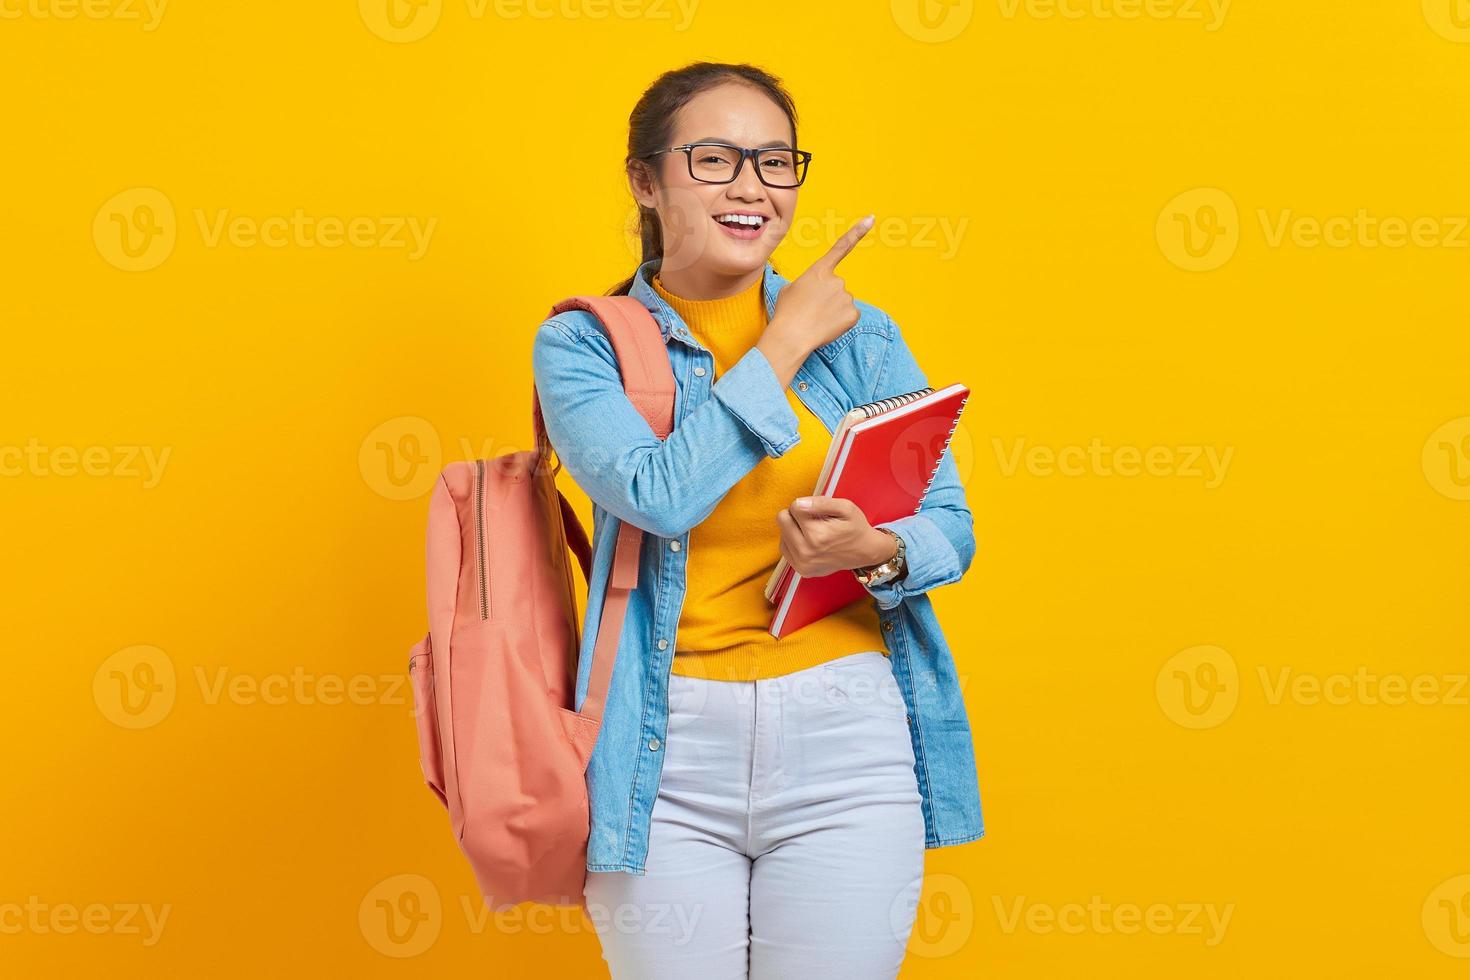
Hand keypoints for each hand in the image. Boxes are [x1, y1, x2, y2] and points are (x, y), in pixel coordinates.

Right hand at [757, 214, 874, 384]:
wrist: (791, 336)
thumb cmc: (786, 313)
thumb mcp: (790, 289)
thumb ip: (807, 284)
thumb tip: (815, 292)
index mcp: (819, 270)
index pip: (841, 247)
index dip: (857, 232)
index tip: (871, 219)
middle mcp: (836, 280)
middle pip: (836, 287)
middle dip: (827, 298)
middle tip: (810, 310)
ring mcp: (846, 296)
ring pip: (843, 302)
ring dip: (832, 310)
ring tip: (815, 319)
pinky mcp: (853, 314)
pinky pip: (849, 316)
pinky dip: (840, 322)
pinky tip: (827, 326)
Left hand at [775, 495, 895, 577]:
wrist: (865, 552)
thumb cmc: (855, 528)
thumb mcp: (845, 507)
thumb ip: (821, 502)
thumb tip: (798, 503)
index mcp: (817, 535)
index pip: (794, 507)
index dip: (806, 505)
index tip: (819, 512)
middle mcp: (806, 552)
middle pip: (782, 519)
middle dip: (796, 515)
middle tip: (814, 520)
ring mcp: (803, 564)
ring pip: (782, 533)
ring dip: (794, 529)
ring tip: (813, 532)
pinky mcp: (801, 570)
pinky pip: (784, 548)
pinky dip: (793, 541)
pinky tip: (808, 540)